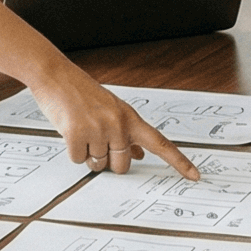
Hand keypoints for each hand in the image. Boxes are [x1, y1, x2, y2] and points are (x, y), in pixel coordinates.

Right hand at [25, 69, 198, 179]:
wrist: (56, 75)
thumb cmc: (82, 92)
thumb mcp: (112, 109)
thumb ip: (128, 132)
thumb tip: (139, 154)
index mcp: (130, 118)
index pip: (161, 144)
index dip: (179, 162)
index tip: (195, 175)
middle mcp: (118, 124)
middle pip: (121, 166)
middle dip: (108, 160)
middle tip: (95, 140)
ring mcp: (99, 129)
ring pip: (98, 164)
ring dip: (88, 154)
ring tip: (81, 130)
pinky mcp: (77, 134)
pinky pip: (79, 160)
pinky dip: (73, 151)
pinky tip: (70, 131)